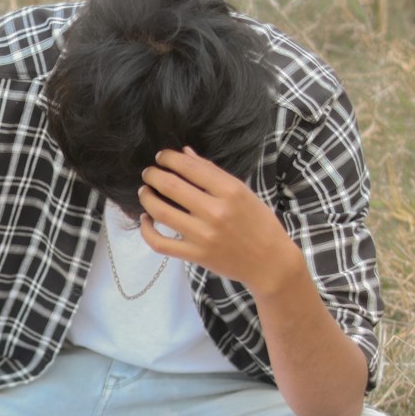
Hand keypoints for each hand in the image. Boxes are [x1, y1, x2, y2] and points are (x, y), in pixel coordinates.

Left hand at [138, 146, 302, 295]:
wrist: (269, 262)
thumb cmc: (259, 223)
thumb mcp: (243, 192)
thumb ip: (212, 172)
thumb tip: (185, 153)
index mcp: (230, 191)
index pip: (190, 167)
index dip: (169, 158)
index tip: (161, 157)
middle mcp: (215, 212)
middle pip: (171, 186)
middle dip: (153, 175)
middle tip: (149, 173)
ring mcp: (203, 236)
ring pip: (161, 212)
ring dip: (147, 198)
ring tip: (144, 191)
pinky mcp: (195, 255)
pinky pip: (160, 243)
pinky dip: (147, 230)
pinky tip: (146, 220)